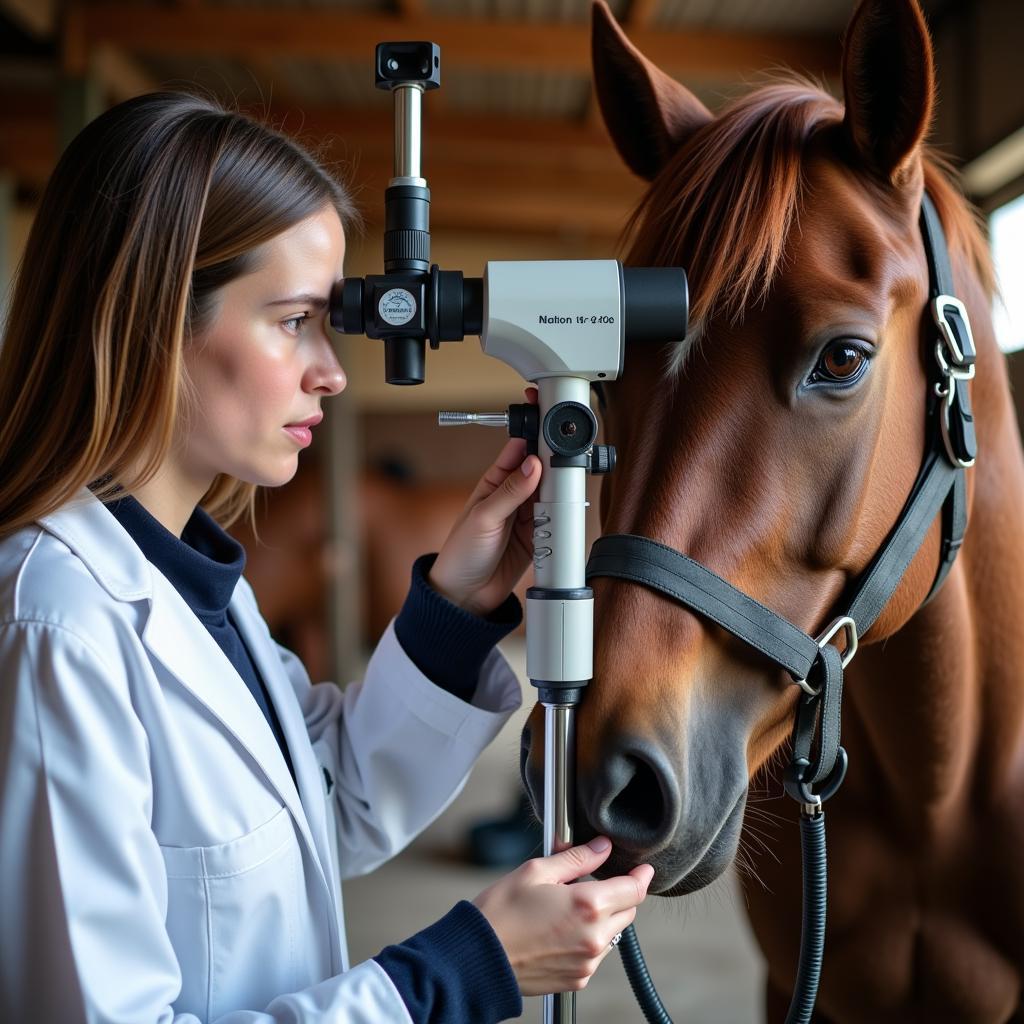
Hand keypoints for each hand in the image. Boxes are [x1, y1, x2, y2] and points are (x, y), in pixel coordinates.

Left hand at [428, 386, 541, 616]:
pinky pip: (557, 522)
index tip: (551, 424)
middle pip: (542, 471)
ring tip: (562, 496)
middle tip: (566, 465)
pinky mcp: (539, 537)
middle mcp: (513, 496)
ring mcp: (527, 516)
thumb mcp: (483, 518)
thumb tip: (533, 464)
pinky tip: (562, 518)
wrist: (465, 595)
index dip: (534, 434)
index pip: (519, 450)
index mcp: (495, 482)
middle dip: (555, 465)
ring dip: (560, 495)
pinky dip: (562, 519)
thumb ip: (510, 491)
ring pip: (553, 495)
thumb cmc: (461, 552)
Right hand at [473, 836, 653, 995]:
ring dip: (603, 919)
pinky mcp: (578, 979)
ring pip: (613, 934)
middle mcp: (594, 938)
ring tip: (568, 908)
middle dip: (618, 895)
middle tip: (592, 883)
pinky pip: (596, 954)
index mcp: (588, 905)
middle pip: (627, 911)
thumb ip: (576, 859)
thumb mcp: (536, 871)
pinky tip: (561, 929)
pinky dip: (588, 939)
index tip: (643, 868)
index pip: (634, 889)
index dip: (641, 876)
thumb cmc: (501, 911)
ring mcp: (587, 963)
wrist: (478, 958)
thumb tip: (602, 847)